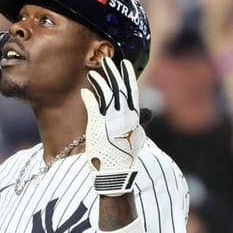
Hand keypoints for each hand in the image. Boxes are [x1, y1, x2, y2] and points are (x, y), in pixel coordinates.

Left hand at [81, 58, 145, 196]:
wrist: (116, 172)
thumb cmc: (124, 157)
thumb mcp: (137, 138)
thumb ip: (140, 124)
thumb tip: (147, 114)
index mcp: (134, 118)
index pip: (131, 92)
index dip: (128, 77)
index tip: (125, 64)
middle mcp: (124, 116)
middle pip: (119, 88)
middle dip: (114, 72)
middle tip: (108, 60)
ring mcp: (111, 120)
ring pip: (107, 94)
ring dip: (100, 80)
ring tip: (94, 71)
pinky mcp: (98, 125)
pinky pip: (93, 105)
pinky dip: (89, 95)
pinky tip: (85, 88)